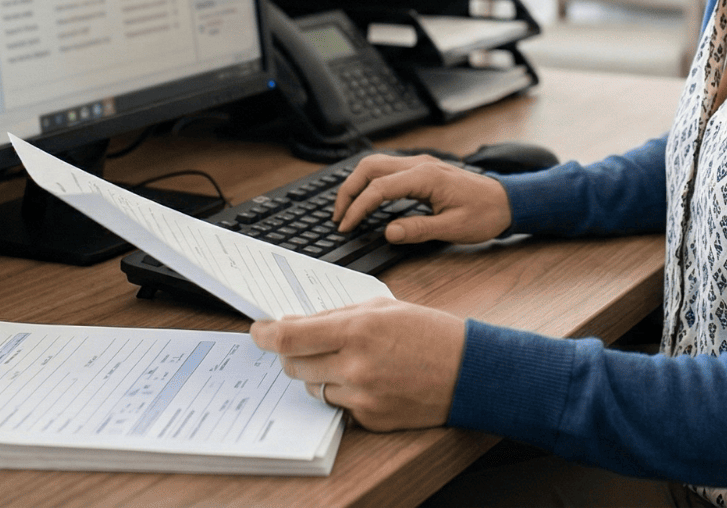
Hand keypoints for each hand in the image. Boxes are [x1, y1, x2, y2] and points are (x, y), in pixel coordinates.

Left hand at [251, 297, 464, 430]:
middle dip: (292, 354)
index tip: (258, 332)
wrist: (468, 371)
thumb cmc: (429, 333)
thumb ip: (336, 316)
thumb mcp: (384, 307)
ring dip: (320, 374)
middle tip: (304, 345)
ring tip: (349, 362)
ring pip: (314, 388)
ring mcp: (362, 396)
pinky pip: (338, 406)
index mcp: (358, 330)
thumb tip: (296, 323)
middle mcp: (355, 365)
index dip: (266, 335)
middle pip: (294, 365)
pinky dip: (344, 393)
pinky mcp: (370, 419)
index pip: (290, 337)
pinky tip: (370, 381)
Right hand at [333, 153, 512, 244]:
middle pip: (369, 167)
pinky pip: (387, 168)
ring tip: (347, 208)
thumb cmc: (485, 214)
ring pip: (376, 163)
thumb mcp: (453, 228)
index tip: (346, 227)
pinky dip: (370, 181)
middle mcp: (419, 164)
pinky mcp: (422, 169)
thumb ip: (418, 229)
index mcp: (425, 176)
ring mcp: (420, 164)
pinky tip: (366, 199)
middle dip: (348, 190)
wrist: (507, 201)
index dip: (358, 208)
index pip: (379, 188)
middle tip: (338, 216)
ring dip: (357, 183)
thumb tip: (388, 232)